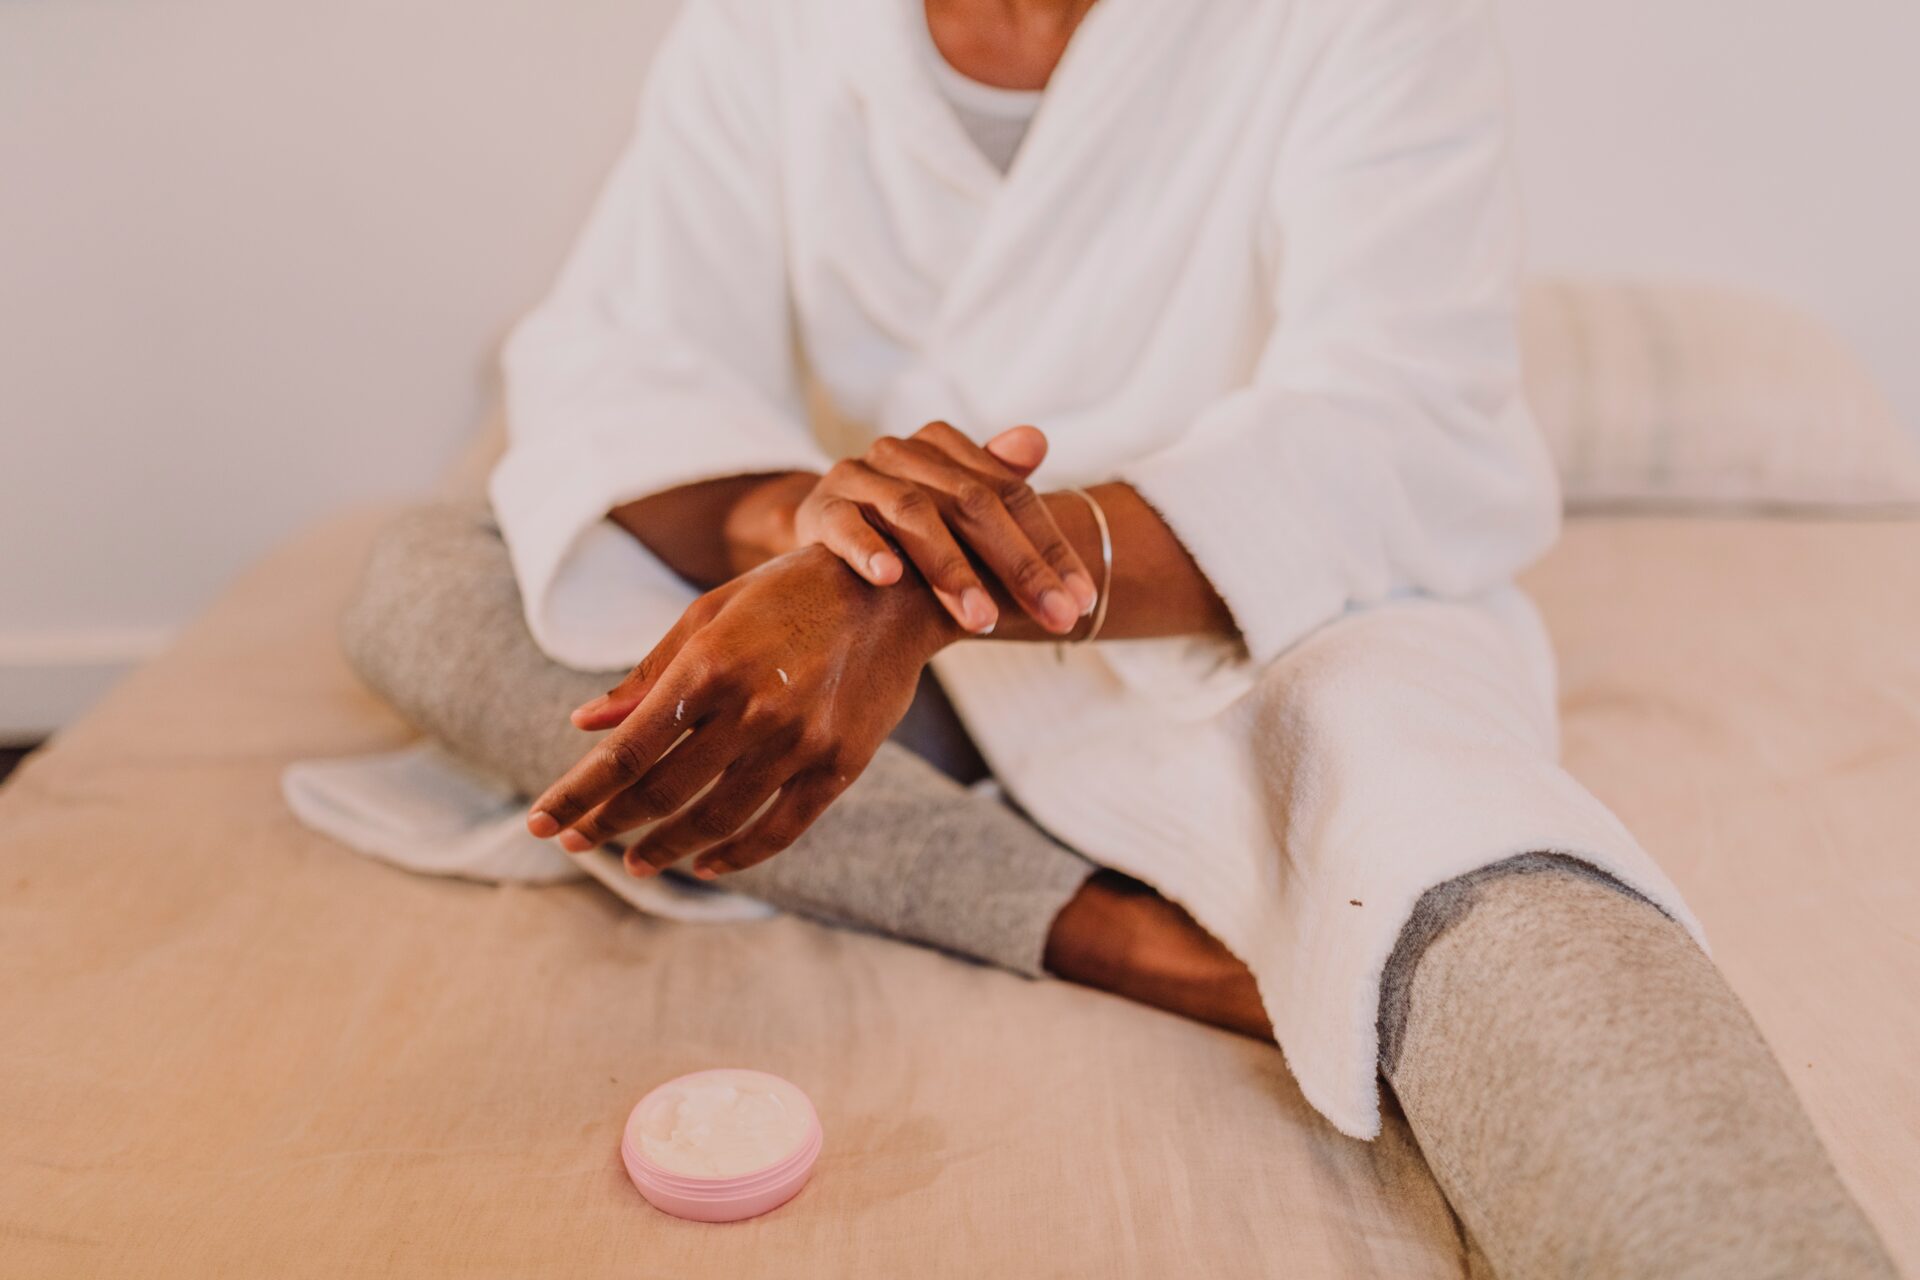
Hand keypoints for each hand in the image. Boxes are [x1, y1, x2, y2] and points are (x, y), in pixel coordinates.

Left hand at [525, 545, 951, 878]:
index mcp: (709, 665)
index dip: (579, 793)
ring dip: (665, 848)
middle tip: (576, 845)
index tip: (541, 824)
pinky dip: (735, 855)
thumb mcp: (709, 616)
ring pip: (716, 819)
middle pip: (663, 791)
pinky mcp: (840, 765)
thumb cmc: (785, 597)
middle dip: (609, 824)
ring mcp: (800, 742)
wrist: (892, 593)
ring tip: (635, 862)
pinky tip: (705, 863)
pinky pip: (779, 830)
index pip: (627, 750)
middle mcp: (752, 708)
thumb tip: (583, 723)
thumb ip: (647, 673)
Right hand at [792, 422, 1095, 634]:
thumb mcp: (954, 508)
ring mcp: (858, 477)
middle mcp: (903, 453)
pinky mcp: (820, 508)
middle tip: (1054, 618)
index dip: (1050, 548)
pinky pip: (844, 525)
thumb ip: (999, 482)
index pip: (1011, 494)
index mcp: (945, 447)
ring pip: (913, 514)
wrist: (823, 528)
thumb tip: (1037, 440)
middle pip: (972, 503)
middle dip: (1019, 566)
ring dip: (950, 568)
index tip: (1081, 602)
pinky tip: (890, 579)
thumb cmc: (905, 527)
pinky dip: (867, 549)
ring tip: (983, 619)